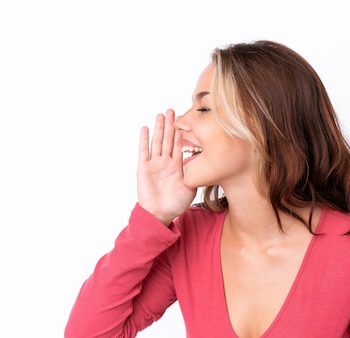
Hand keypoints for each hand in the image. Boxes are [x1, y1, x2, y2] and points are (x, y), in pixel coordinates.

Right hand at [137, 109, 196, 224]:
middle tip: (173, 111)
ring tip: (161, 115)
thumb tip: (205, 165)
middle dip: (171, 125)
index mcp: (177, 166)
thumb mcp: (190, 188)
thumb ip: (195, 175)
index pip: (180, 145)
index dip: (182, 132)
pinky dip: (144, 140)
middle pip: (168, 139)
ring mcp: (154, 164)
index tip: (186, 120)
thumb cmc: (175, 204)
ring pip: (157, 142)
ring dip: (159, 128)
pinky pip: (144, 152)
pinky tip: (145, 128)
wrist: (160, 214)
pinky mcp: (144, 168)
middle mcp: (165, 162)